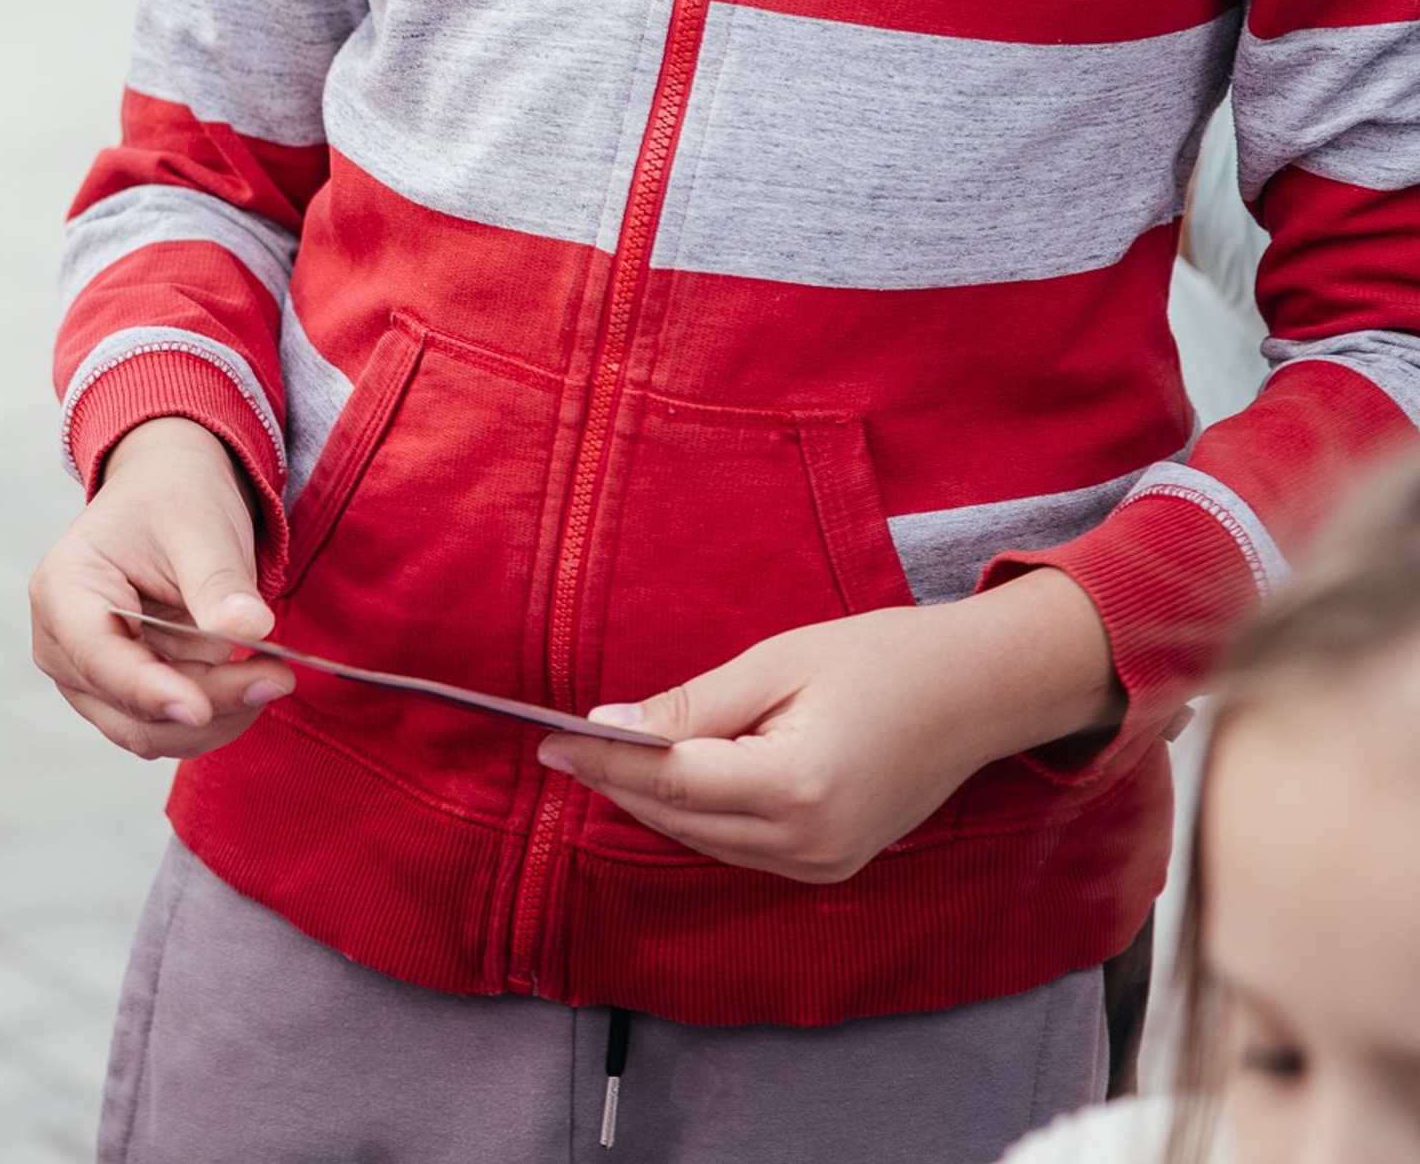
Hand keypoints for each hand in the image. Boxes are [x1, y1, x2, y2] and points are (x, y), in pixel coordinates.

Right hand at [30, 416, 290, 760]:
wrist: (171, 491)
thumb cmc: (173, 496)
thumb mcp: (200, 523)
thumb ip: (219, 581)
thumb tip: (249, 630)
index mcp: (64, 588)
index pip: (98, 657)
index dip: (149, 690)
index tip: (201, 708)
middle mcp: (62, 643)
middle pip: (130, 707)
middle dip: (208, 702)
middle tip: (278, 676)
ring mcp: (89, 676)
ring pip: (151, 732)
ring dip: (218, 714)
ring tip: (271, 672)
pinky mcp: (121, 695)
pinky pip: (167, 728)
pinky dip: (214, 715)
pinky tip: (248, 679)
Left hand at [534, 567, 1122, 884]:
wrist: (977, 692)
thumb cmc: (881, 658)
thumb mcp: (778, 663)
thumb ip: (692, 708)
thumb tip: (608, 727)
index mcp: (798, 787)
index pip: (672, 782)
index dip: (603, 761)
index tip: (545, 739)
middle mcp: (811, 843)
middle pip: (682, 820)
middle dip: (614, 783)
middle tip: (554, 747)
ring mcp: (825, 864)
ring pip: (705, 842)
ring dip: (649, 804)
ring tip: (593, 759)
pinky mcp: (832, 865)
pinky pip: (740, 848)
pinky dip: (695, 818)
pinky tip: (662, 783)